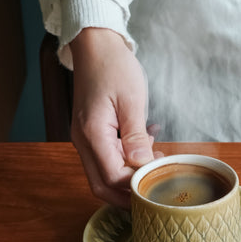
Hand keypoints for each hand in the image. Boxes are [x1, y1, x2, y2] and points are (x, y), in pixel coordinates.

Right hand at [69, 27, 158, 207]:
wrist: (95, 45)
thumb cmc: (113, 67)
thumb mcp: (132, 100)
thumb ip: (136, 136)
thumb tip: (142, 165)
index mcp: (92, 134)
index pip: (112, 177)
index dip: (135, 185)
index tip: (158, 179)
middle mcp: (83, 141)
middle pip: (101, 185)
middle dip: (127, 196)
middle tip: (154, 193)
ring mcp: (84, 139)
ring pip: (101, 176)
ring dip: (126, 181)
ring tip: (154, 169)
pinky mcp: (90, 134)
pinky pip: (104, 160)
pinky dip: (123, 165)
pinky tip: (144, 154)